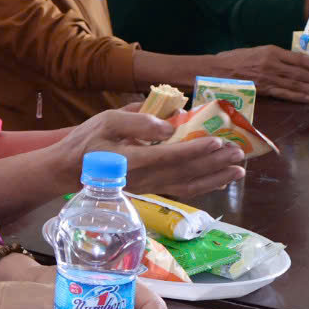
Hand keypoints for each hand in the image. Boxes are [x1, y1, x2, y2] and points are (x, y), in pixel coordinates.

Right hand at [55, 108, 244, 197]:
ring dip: (215, 177)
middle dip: (215, 162)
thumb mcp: (106, 121)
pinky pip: (182, 189)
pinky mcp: (150, 188)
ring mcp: (149, 186)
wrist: (68, 170)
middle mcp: (145, 177)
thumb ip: (137, 120)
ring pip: (188, 184)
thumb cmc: (86, 142)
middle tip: (239, 152)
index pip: (170, 155)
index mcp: (132, 159)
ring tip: (239, 171)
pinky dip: (203, 185)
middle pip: (186, 171)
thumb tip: (168, 125)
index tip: (218, 141)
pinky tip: (218, 180)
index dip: (195, 149)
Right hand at [212, 45, 308, 101]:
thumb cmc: (233, 59)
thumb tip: (291, 61)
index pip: (299, 58)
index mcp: (270, 51)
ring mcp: (267, 78)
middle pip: (300, 72)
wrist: (214, 70)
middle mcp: (271, 64)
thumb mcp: (255, 51)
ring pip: (295, 84)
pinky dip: (298, 96)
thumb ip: (273, 56)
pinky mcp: (262, 89)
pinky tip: (308, 98)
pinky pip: (284, 94)